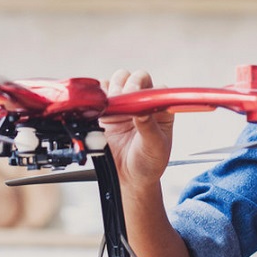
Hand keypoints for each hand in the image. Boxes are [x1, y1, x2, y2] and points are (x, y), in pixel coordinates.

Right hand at [99, 69, 173, 187]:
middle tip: (120, 99)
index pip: (155, 87)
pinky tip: (100, 108)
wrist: (129, 178)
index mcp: (160, 109)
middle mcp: (142, 103)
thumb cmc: (149, 163)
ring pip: (116, 81)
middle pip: (134, 78)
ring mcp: (124, 105)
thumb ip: (149, 128)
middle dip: (126, 85)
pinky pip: (99, 95)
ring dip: (111, 89)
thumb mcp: (154, 147)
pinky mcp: (107, 112)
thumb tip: (142, 111)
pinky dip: (97, 97)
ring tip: (110, 106)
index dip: (145, 89)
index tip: (135, 98)